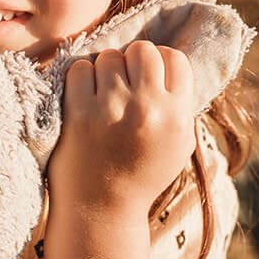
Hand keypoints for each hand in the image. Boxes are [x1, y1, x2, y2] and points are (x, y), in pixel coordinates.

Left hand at [49, 41, 195, 222]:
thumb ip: (180, 107)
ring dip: (104, 70)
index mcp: (176, 117)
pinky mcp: (79, 112)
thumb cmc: (140, 175)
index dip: (160, 62)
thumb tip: (171, 67)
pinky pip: (79, 68)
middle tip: (124, 81)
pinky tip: (83, 98)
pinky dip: (79, 78)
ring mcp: (112, 108)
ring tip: (103, 94)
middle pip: (143, 50)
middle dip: (132, 60)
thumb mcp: (178, 145)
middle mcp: (147, 109)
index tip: (148, 76)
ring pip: (109, 56)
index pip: (175, 58)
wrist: (101, 209)